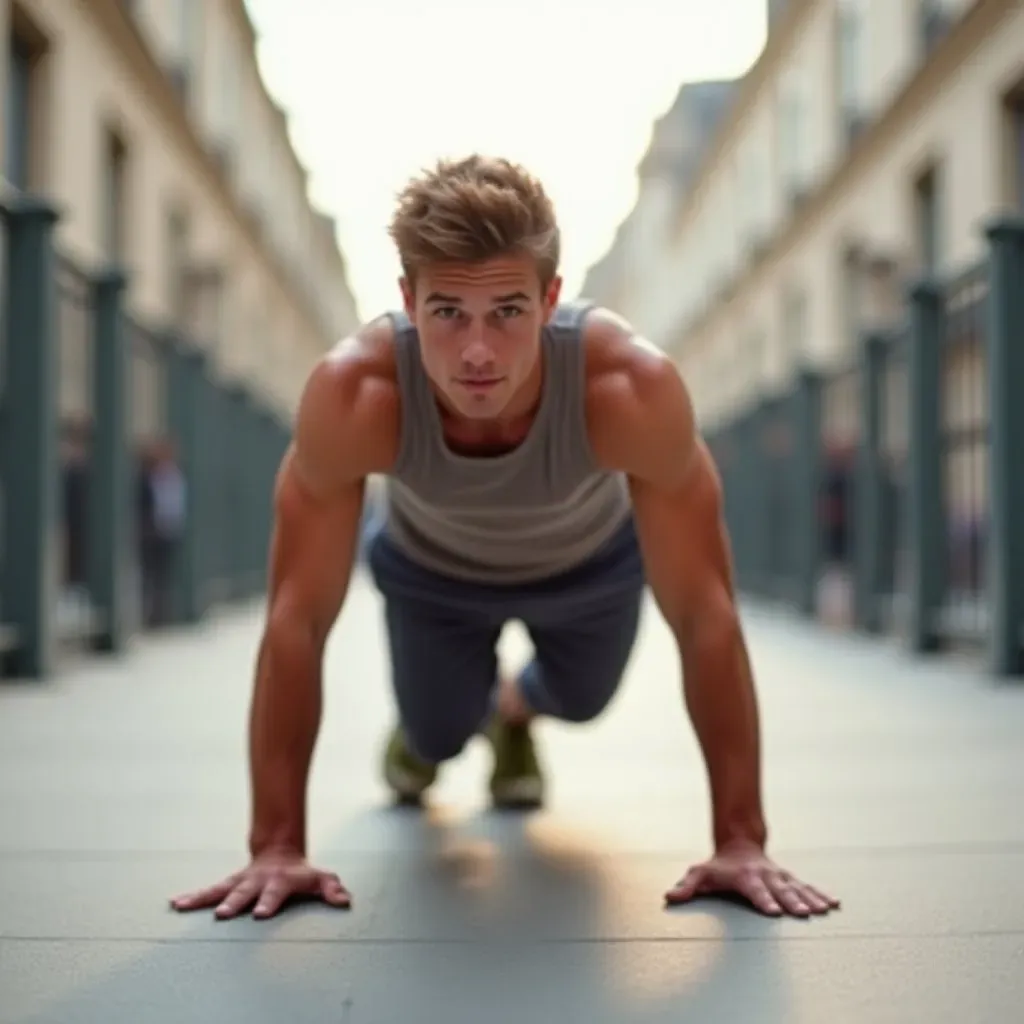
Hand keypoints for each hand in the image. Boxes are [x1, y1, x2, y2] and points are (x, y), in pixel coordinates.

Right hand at [170, 850, 350, 919]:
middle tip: (223, 914)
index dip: (269, 902)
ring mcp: (241, 882)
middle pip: (244, 892)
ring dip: (203, 898)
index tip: (260, 914)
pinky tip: (176, 902)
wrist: (280, 852)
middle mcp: (257, 881)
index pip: (275, 893)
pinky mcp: (228, 885)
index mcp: (280, 882)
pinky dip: (193, 897)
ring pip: (220, 889)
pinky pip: (208, 891)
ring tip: (183, 905)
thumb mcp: (321, 878)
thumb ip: (332, 889)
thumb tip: (345, 900)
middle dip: (234, 903)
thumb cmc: (301, 873)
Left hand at [665, 842, 839, 917]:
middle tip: (802, 914)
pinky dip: (821, 894)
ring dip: (810, 899)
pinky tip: (834, 903)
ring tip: (825, 910)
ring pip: (797, 887)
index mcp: (745, 877)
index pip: (754, 890)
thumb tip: (669, 897)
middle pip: (780, 889)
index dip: (763, 900)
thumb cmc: (718, 866)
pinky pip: (807, 887)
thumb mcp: (699, 873)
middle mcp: (765, 876)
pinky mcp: (789, 879)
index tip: (772, 911)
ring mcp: (779, 877)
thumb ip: (686, 886)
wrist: (738, 842)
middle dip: (791, 901)